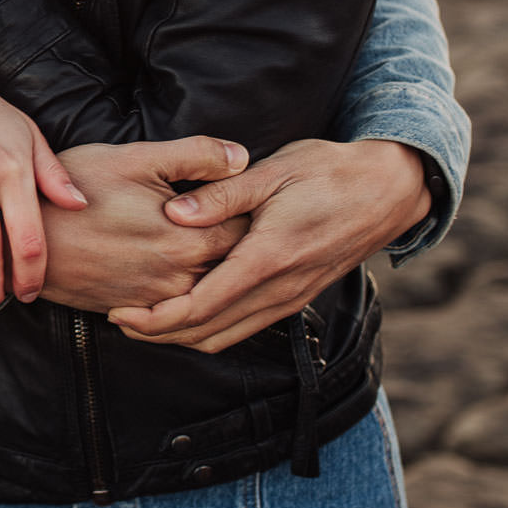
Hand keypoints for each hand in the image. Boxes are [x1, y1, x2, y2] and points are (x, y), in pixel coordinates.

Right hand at [40, 138, 250, 313]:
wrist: (23, 239)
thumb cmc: (76, 192)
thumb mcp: (134, 159)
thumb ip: (195, 155)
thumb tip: (243, 157)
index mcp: (189, 240)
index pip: (249, 231)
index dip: (257, 211)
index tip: (263, 198)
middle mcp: (180, 278)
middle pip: (236, 266)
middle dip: (248, 245)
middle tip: (257, 222)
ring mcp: (158, 300)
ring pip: (212, 291)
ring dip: (223, 272)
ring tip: (231, 249)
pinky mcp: (137, 310)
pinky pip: (182, 311)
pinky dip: (196, 294)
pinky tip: (195, 273)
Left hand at [108, 138, 431, 350]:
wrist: (389, 190)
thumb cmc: (329, 171)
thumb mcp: (274, 171)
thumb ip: (222, 194)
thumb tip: (173, 212)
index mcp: (267, 257)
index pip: (201, 306)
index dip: (156, 318)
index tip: (120, 313)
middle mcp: (280, 288)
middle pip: (208, 332)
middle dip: (159, 334)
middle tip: (119, 320)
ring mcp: (291, 298)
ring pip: (227, 336)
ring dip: (182, 336)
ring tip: (144, 321)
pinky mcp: (297, 297)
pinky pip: (246, 327)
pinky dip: (211, 329)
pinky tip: (187, 312)